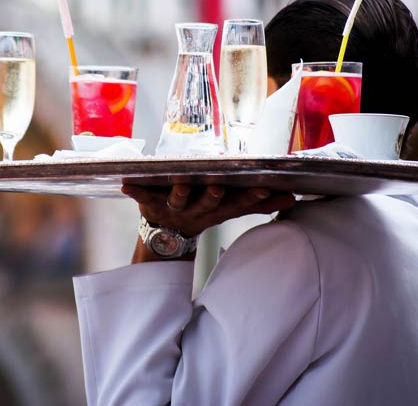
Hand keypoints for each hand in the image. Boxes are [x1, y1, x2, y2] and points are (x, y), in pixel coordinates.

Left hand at [122, 184, 296, 238]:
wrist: (166, 235)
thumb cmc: (202, 210)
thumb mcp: (229, 208)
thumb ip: (257, 203)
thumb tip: (292, 199)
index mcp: (216, 209)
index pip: (237, 204)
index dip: (249, 199)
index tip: (263, 190)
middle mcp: (196, 210)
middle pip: (207, 203)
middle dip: (213, 195)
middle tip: (218, 186)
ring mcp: (173, 207)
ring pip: (178, 199)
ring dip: (179, 193)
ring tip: (180, 184)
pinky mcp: (150, 203)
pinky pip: (141, 196)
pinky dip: (134, 191)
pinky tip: (125, 183)